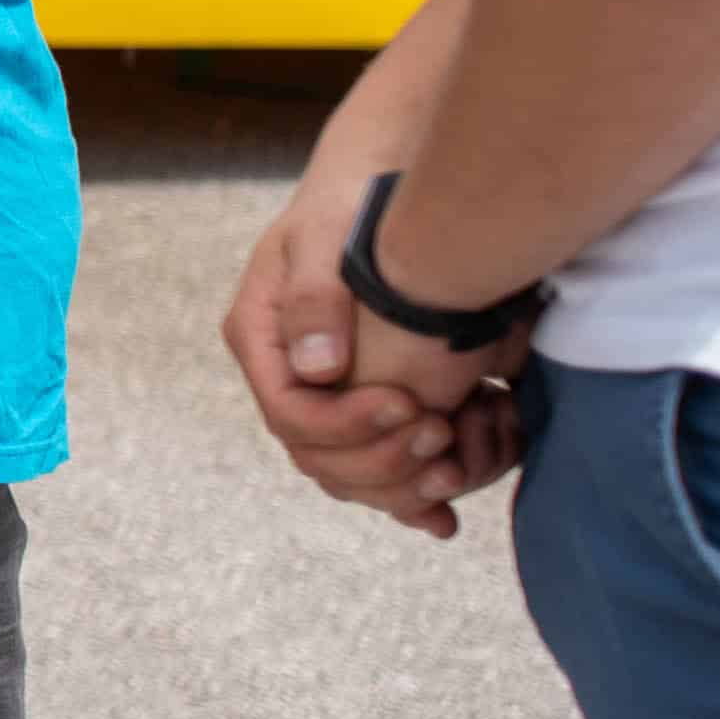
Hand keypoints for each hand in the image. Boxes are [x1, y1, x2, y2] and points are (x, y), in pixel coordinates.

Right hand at [225, 185, 514, 533]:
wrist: (384, 203)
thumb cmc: (350, 211)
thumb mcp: (321, 237)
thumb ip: (314, 297)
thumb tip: (318, 367)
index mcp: (262, 339)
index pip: (289, 411)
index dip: (345, 424)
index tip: (408, 401)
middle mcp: (288, 380)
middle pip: (318, 456)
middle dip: (382, 459)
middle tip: (441, 430)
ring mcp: (325, 402)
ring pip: (350, 476)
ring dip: (403, 485)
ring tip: (457, 456)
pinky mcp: (367, 414)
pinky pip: (382, 476)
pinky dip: (415, 499)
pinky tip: (447, 515)